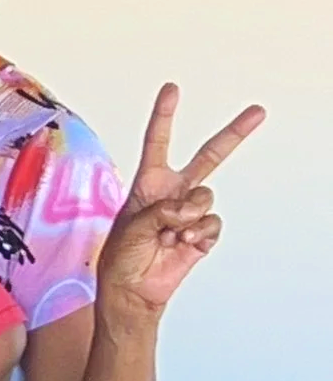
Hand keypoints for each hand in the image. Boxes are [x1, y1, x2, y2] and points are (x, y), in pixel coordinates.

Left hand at [96, 85, 263, 324]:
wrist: (133, 291)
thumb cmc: (122, 257)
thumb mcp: (130, 228)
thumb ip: (159, 210)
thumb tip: (188, 209)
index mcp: (149, 182)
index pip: (158, 142)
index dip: (165, 115)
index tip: (173, 88)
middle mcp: (173, 192)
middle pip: (209, 156)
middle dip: (234, 133)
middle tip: (258, 111)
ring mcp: (190, 212)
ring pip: (206, 197)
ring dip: (188, 216)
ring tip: (168, 233)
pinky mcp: (203, 232)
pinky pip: (212, 224)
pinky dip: (198, 235)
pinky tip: (180, 245)